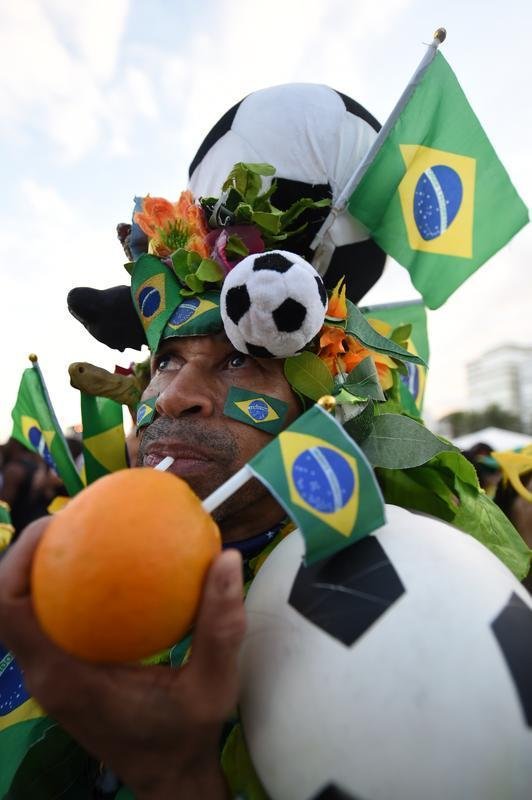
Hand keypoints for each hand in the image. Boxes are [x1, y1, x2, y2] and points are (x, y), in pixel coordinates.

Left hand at [0, 518, 245, 798]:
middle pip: (5, 604)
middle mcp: (45, 677)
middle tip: (73, 517)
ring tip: (82, 532)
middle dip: (27, 554)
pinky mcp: (61, 675)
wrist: (168, 778)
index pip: (8, 611)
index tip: (56, 524)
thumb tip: (227, 557)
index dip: (18, 560)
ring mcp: (48, 678)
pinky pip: (45, 622)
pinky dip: (61, 589)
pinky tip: (101, 569)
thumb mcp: (213, 686)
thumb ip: (221, 627)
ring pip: (21, 612)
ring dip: (40, 569)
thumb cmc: (184, 736)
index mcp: (65, 678)